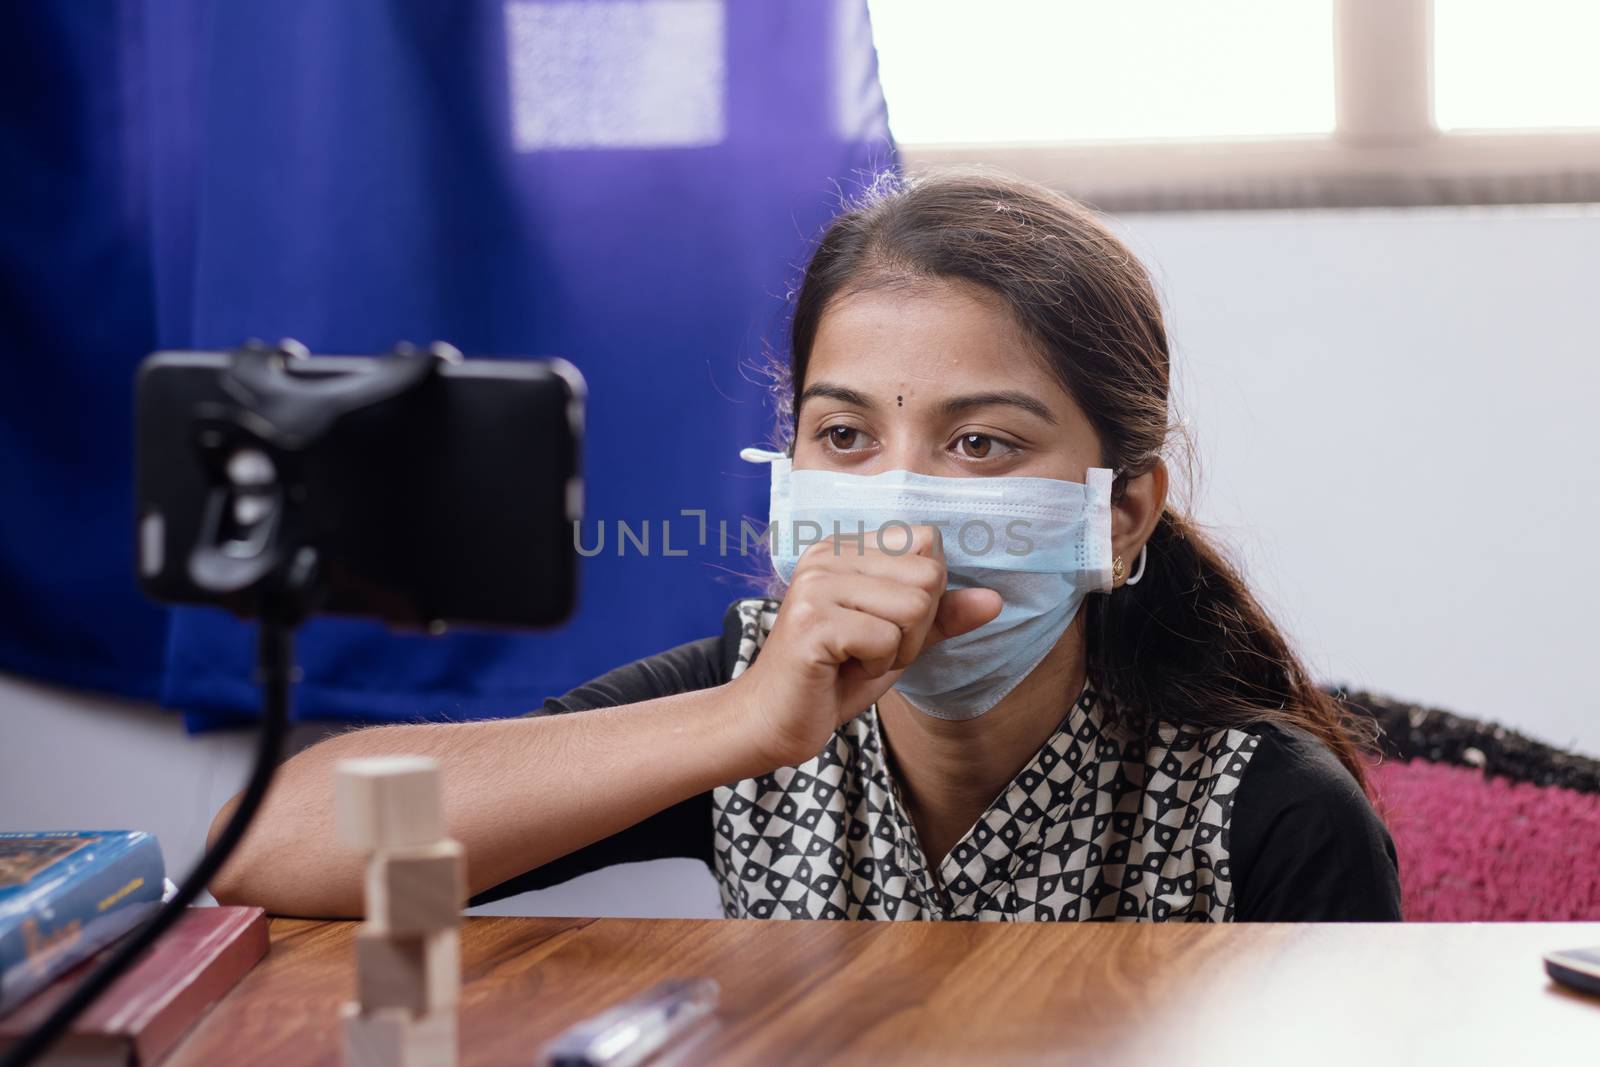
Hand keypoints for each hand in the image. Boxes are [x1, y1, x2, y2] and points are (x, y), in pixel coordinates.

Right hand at [730, 525, 1001, 769]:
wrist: (771, 722)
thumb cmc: (833, 679)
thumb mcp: (898, 641)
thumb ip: (942, 616)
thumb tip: (996, 600)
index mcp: (845, 547)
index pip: (928, 543)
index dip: (926, 595)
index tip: (885, 624)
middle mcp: (827, 554)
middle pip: (928, 575)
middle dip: (916, 628)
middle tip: (871, 650)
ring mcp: (816, 584)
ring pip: (913, 607)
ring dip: (897, 649)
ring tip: (856, 659)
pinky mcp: (812, 622)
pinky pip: (886, 638)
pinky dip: (875, 666)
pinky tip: (841, 670)